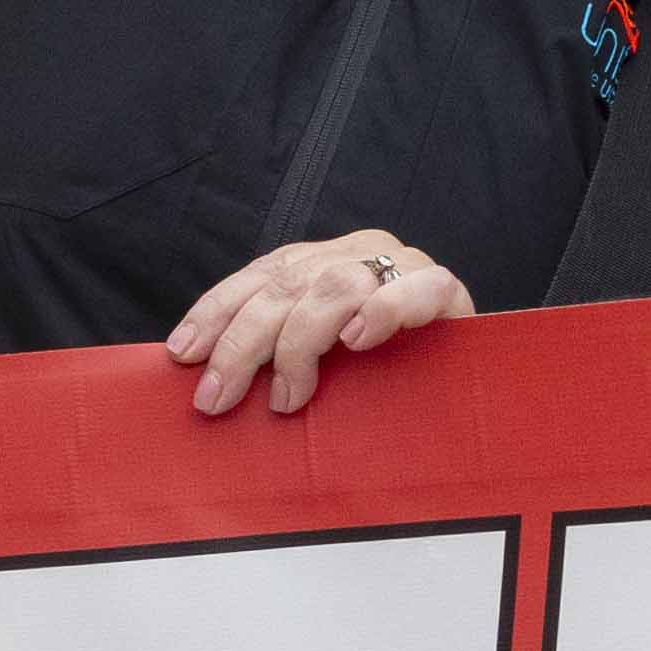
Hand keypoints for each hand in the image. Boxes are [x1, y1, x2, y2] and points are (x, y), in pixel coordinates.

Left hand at [168, 228, 471, 414]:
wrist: (469, 378)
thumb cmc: (386, 376)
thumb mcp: (320, 363)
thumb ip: (276, 354)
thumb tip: (209, 382)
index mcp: (321, 262)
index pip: (258, 277)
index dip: (216, 312)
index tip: (182, 354)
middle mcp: (357, 252)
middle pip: (286, 285)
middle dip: (243, 343)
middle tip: (217, 398)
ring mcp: (402, 266)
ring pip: (336, 286)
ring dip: (301, 343)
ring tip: (287, 396)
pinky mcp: (445, 290)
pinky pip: (414, 290)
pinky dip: (383, 312)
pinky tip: (357, 340)